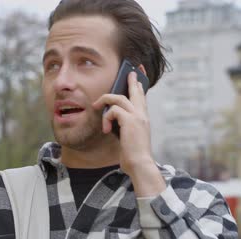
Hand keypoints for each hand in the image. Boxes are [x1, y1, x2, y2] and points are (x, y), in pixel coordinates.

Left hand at [93, 72, 165, 196]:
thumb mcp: (130, 137)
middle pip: (136, 92)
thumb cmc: (133, 155)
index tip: (138, 80)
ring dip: (105, 101)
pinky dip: (106, 118)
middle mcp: (142, 115)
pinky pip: (113, 110)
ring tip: (96, 106)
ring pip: (119, 98)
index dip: (139, 89)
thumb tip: (114, 120)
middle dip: (131, 81)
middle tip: (130, 73)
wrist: (140, 164)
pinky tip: (106, 129)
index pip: (142, 99)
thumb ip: (125, 127)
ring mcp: (137, 116)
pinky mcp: (130, 120)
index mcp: (143, 119)